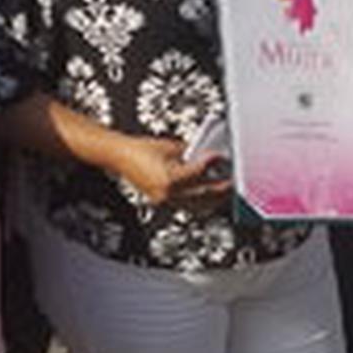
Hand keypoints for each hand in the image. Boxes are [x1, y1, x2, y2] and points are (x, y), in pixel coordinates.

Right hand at [108, 135, 231, 206]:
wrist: (120, 157)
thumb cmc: (140, 150)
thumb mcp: (171, 146)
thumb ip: (192, 153)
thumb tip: (210, 156)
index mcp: (169, 179)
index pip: (200, 173)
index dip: (213, 164)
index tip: (222, 158)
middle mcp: (168, 194)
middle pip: (203, 194)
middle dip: (220, 188)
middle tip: (232, 180)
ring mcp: (165, 201)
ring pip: (197, 205)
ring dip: (213, 199)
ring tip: (225, 190)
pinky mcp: (163, 202)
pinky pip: (188, 205)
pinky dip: (200, 201)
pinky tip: (209, 196)